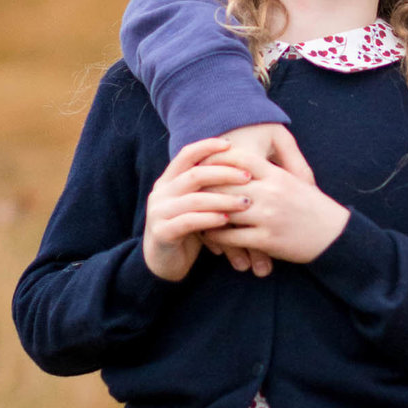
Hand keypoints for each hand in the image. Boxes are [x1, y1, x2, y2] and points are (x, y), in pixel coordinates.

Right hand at [143, 139, 253, 282]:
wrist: (163, 262)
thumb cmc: (188, 229)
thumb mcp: (196, 203)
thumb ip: (208, 186)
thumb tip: (241, 163)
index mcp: (168, 180)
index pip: (187, 154)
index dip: (208, 146)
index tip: (232, 145)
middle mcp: (161, 192)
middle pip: (194, 174)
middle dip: (224, 173)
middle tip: (248, 178)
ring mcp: (159, 212)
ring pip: (194, 199)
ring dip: (223, 199)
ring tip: (245, 202)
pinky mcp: (162, 232)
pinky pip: (189, 222)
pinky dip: (209, 219)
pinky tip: (227, 220)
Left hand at [201, 123, 315, 277]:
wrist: (335, 235)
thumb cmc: (312, 207)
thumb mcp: (295, 181)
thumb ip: (270, 171)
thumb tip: (241, 161)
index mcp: (277, 175)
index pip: (239, 160)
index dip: (216, 160)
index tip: (200, 164)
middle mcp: (271, 193)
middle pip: (225, 185)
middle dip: (205, 188)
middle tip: (189, 191)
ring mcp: (268, 217)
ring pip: (225, 212)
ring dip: (207, 214)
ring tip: (194, 214)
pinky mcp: (268, 240)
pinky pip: (232, 237)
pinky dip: (217, 237)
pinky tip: (210, 235)